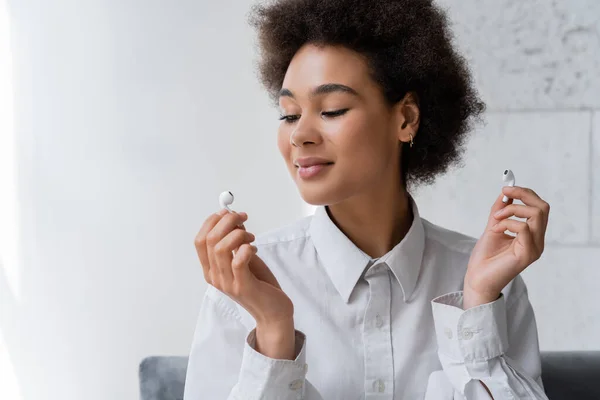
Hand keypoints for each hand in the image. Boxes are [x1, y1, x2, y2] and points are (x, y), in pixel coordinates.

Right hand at [194, 209, 295, 358]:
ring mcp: (227, 283)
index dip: (211, 222)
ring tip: (251, 237)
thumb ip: (236, 242)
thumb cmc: (260, 285)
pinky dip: (246, 248)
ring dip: (238, 234)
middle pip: (210, 240)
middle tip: (243, 218)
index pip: (199, 240)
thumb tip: (234, 218)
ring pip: (221, 248)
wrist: (273, 312)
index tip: (227, 212)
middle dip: (227, 222)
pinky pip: (238, 260)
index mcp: (210, 270)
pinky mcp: (242, 287)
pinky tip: (254, 249)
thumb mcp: (244, 259)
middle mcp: (214, 277)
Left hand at [464, 186, 549, 308]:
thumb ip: (500, 210)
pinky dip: (507, 223)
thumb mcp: (493, 226)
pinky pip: (524, 228)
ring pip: (537, 214)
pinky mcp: (527, 254)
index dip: (525, 194)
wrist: (477, 278)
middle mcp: (538, 241)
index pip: (539, 207)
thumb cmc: (485, 257)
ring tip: (494, 219)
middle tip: (504, 194)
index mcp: (532, 234)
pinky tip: (495, 230)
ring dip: (511, 210)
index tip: (506, 189)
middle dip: (523, 195)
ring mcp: (535, 248)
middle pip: (543, 207)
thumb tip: (506, 192)